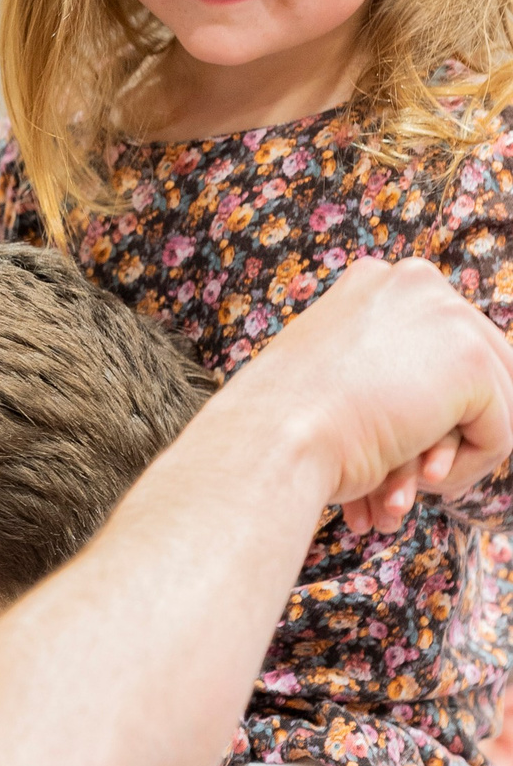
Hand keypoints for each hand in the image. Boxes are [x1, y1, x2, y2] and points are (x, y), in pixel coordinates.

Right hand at [229, 259, 512, 534]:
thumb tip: (449, 408)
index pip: (444, 341)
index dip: (435, 400)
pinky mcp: (473, 361)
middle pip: (482, 364)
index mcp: (379, 281)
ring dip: (457, 452)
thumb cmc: (289, 423)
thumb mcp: (339, 376)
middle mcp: (418, 281)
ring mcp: (449, 315)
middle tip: (416, 475)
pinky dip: (468, 470)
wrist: (275, 437)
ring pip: (496, 401)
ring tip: (411, 484)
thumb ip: (390, 369)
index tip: (399, 441)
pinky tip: (420, 482)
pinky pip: (501, 433)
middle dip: (453, 429)